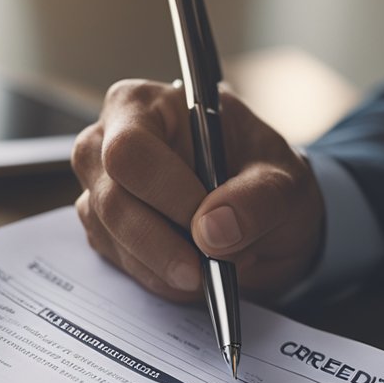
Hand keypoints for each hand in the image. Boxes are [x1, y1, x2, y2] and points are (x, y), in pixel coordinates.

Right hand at [72, 79, 323, 302]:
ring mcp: (98, 188)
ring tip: (213, 262)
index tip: (208, 225)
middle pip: (110, 199)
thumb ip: (257, 201)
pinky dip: (159, 277)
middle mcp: (108, 142)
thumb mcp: (285, 185)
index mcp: (148, 105)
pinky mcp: (100, 230)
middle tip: (205, 270)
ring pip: (109, 238)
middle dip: (161, 244)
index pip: (130, 148)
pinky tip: (193, 269)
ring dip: (164, 265)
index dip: (165, 193)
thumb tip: (212, 230)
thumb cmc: (266, 184)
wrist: (262, 220)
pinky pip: (118, 263)